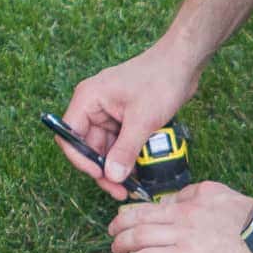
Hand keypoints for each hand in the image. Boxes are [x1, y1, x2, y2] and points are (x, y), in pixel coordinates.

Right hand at [59, 41, 199, 198]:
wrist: (183, 62)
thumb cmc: (160, 80)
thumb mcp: (142, 119)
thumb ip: (125, 150)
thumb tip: (111, 177)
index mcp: (88, 99)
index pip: (69, 136)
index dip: (81, 160)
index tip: (100, 176)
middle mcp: (93, 106)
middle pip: (87, 147)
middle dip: (103, 170)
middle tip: (120, 190)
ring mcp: (109, 113)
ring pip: (105, 149)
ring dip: (116, 167)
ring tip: (133, 186)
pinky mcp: (124, 118)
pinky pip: (119, 144)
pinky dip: (127, 158)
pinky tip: (139, 172)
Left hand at [108, 182, 252, 252]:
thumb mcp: (224, 196)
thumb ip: (201, 197)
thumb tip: (183, 202)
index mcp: (193, 199)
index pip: (155, 204)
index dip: (135, 213)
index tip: (129, 222)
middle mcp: (183, 214)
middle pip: (139, 218)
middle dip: (120, 227)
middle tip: (113, 235)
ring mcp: (182, 236)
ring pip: (137, 237)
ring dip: (121, 246)